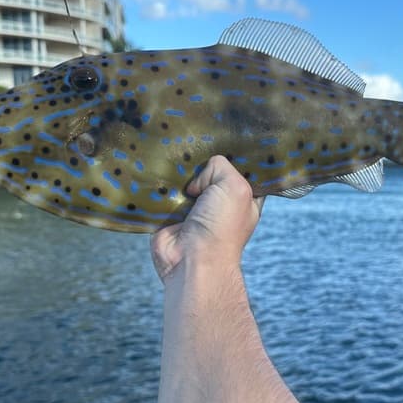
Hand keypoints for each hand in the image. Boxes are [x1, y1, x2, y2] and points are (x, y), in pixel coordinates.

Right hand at [150, 156, 263, 281]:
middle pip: (208, 169)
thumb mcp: (235, 187)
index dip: (232, 156)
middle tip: (193, 150)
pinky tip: (161, 178)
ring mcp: (193, 207)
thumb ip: (221, 166)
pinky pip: (163, 192)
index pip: (240, 169)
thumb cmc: (221, 229)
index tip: (222, 142)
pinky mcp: (170, 213)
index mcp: (242, 198)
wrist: (191, 260)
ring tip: (174, 164)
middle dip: (200, 161)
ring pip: (184, 178)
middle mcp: (218, 202)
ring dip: (178, 172)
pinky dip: (160, 185)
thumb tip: (195, 179)